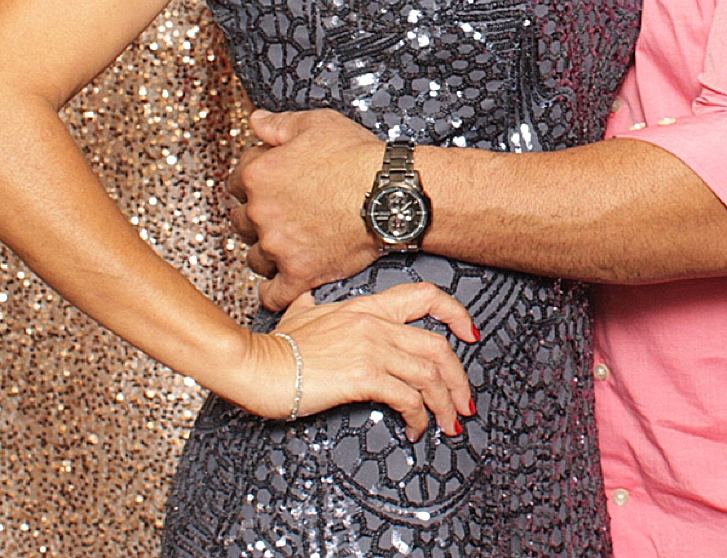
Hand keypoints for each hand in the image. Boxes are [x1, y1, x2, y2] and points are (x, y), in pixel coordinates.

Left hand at [226, 109, 388, 309]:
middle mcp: (261, 212)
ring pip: (255, 257)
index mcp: (259, 175)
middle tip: (282, 213)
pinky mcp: (299, 274)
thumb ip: (278, 124)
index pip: (236, 181)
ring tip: (288, 245)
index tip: (271, 184)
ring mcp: (278, 246)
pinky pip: (273, 294)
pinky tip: (283, 283)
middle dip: (257, 217)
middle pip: (241, 221)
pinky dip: (275, 292)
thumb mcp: (317, 124)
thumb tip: (255, 120)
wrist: (390, 194)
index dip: (254, 181)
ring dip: (266, 252)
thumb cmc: (357, 157)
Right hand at [236, 283, 478, 438]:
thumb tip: (309, 299)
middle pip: (439, 347)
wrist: (256, 365)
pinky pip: (408, 397)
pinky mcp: (364, 376)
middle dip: (460, 379)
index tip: (470, 335)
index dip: (456, 314)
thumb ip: (312, 306)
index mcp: (367, 307)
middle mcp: (376, 324)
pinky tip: (415, 429)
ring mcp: (372, 348)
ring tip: (449, 424)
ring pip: (430, 375)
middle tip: (465, 403)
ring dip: (446, 404)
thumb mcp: (299, 314)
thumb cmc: (275, 346)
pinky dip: (420, 417)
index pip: (426, 296)